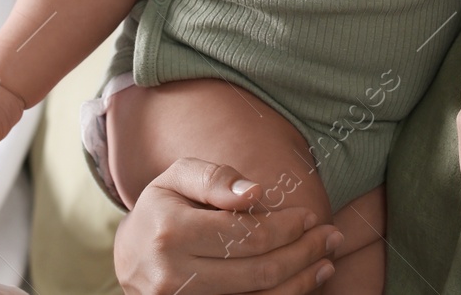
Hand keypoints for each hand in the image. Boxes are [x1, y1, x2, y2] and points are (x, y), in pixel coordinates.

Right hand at [115, 158, 343, 294]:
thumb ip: (216, 178)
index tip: (310, 216)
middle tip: (331, 238)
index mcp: (170, 231)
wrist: (129, 256)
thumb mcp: (177, 177)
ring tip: (326, 263)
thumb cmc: (162, 208)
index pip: (246, 235)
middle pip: (257, 271)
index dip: (286, 228)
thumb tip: (256, 192)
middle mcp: (171, 275)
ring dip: (299, 283)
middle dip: (303, 254)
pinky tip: (300, 285)